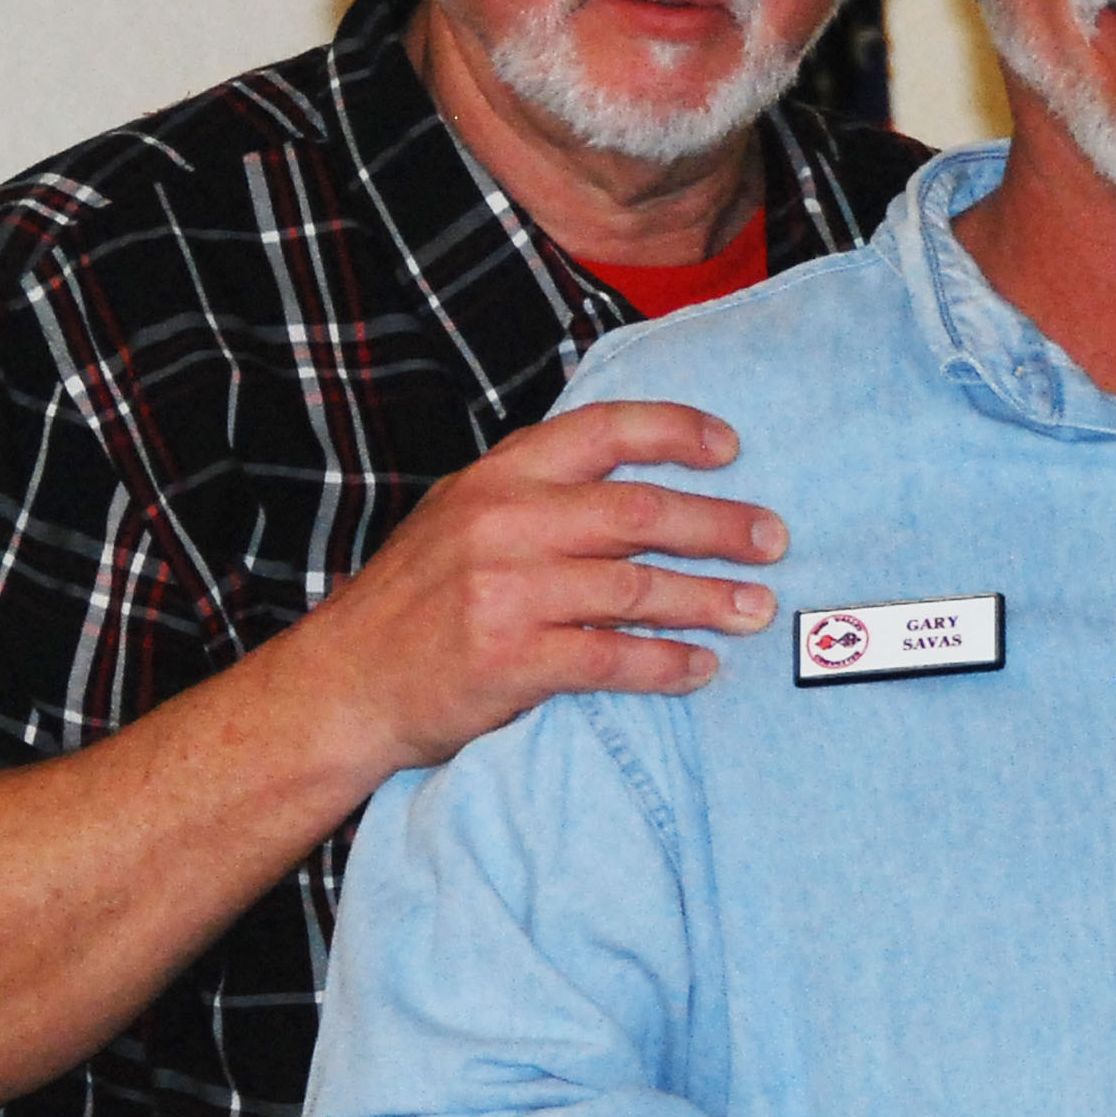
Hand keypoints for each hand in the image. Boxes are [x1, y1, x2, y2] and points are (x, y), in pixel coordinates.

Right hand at [284, 399, 790, 775]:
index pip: (602, 430)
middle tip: (773, 540)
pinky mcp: (509, 658)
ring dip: (708, 599)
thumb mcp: (460, 517)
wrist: (342, 686)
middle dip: (718, 525)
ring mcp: (505, 591)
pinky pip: (611, 656)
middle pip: (639, 511)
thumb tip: (637, 483)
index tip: (732, 448)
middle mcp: (503, 522)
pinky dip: (666, 663)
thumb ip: (534, 494)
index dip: (675, 431)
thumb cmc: (412, 602)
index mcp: (497, 477)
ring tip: (754, 610)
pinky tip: (700, 669)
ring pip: (636, 586)